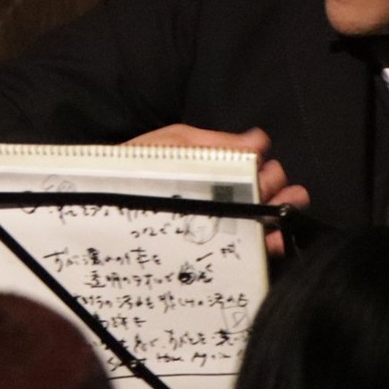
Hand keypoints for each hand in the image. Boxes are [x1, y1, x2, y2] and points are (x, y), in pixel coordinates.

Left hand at [125, 124, 307, 255]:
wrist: (101, 196)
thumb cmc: (136, 167)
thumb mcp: (173, 145)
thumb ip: (214, 143)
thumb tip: (259, 139)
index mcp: (214, 168)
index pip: (253, 169)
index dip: (267, 170)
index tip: (271, 171)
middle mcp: (220, 195)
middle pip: (261, 192)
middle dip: (273, 188)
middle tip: (271, 188)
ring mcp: (216, 222)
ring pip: (260, 219)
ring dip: (280, 211)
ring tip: (288, 206)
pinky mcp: (209, 249)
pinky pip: (246, 249)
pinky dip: (266, 245)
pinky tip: (276, 239)